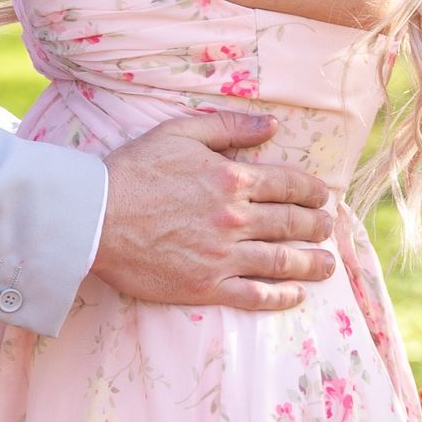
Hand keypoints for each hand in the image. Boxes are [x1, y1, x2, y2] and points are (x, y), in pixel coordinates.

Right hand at [93, 108, 336, 310]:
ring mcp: (223, 255)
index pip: (289, 184)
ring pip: (283, 261)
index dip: (312, 190)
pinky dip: (282, 295)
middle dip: (318, 225)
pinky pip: (256, 295)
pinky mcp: (206, 286)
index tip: (323, 196)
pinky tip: (296, 294)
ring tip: (327, 264)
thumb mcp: (179, 132)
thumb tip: (272, 125)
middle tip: (328, 228)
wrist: (93, 217)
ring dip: (313, 263)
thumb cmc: (132, 171)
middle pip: (293, 223)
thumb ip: (229, 126)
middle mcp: (235, 218)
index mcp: (232, 178)